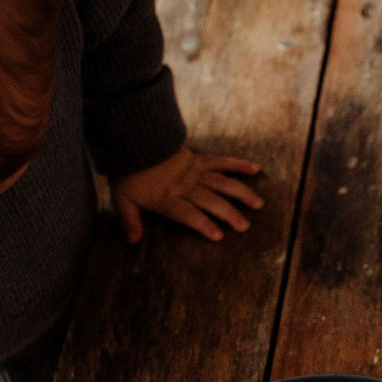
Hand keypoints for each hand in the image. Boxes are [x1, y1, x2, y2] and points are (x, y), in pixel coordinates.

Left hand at [110, 146, 263, 242]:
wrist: (133, 140)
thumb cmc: (129, 174)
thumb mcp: (122, 199)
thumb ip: (129, 220)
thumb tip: (133, 241)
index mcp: (168, 198)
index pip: (187, 213)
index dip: (202, 223)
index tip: (218, 235)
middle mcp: (186, 186)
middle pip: (210, 201)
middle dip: (228, 213)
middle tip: (245, 226)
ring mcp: (195, 172)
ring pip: (222, 183)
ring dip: (241, 193)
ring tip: (258, 204)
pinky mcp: (200, 159)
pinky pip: (221, 162)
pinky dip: (238, 164)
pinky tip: (255, 168)